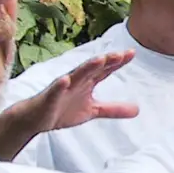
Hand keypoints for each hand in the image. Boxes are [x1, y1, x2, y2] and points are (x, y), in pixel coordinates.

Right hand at [10, 51, 139, 132]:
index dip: (117, 62)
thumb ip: (113, 109)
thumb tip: (138, 110)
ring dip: (87, 67)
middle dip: (106, 61)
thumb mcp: (93, 111)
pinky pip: (54, 91)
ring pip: (76, 75)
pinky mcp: (49, 98)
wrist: (35, 119)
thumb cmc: (63, 109)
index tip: (132, 53)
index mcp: (87, 83)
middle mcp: (76, 81)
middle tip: (120, 54)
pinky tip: (65, 80)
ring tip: (100, 59)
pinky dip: (60, 85)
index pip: (104, 70)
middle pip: (93, 69)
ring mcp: (62, 88)